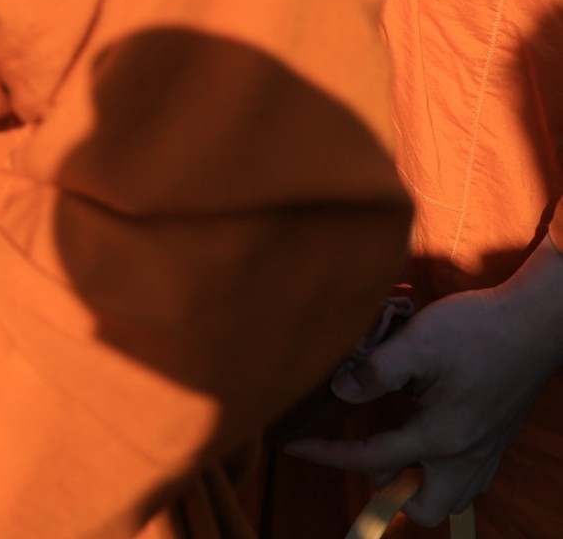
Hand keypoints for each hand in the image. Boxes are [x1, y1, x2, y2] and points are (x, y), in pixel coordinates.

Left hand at [287, 242, 562, 523]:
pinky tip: (423, 436)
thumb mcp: (416, 343)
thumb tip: (340, 391)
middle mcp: (466, 455)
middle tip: (364, 452)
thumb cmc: (478, 329)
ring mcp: (486, 451)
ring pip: (450, 497)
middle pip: (424, 506)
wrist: (534, 322)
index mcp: (441, 437)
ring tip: (392, 448)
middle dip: (389, 491)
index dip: (326, 455)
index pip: (372, 460)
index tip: (293, 445)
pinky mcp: (496, 439)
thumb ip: (375, 371)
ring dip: (418, 484)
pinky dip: (441, 472)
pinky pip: (468, 478)